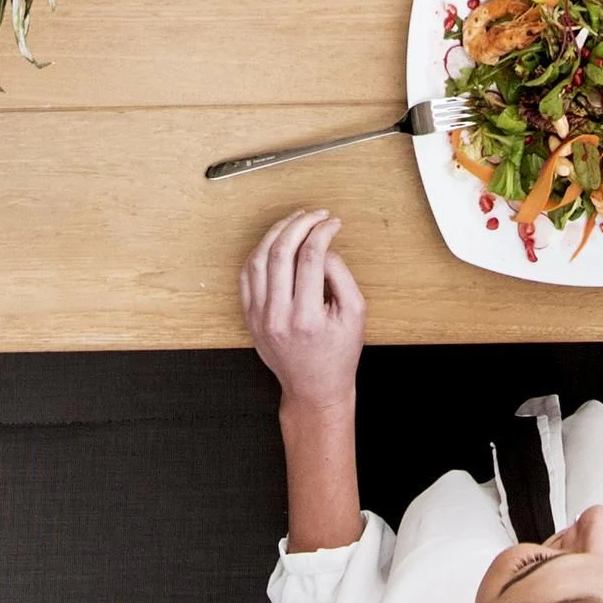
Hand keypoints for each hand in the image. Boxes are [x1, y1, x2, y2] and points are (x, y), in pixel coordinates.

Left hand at [240, 207, 364, 417]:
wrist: (314, 388)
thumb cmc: (338, 354)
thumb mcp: (355, 314)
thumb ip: (340, 275)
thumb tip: (324, 245)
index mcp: (307, 318)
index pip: (310, 258)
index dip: (322, 232)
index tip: (332, 223)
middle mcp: (277, 317)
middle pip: (280, 253)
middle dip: (299, 224)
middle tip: (315, 214)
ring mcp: (259, 317)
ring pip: (258, 260)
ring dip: (276, 233)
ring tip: (295, 221)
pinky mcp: (249, 317)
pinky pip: (246, 276)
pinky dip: (259, 253)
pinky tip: (275, 242)